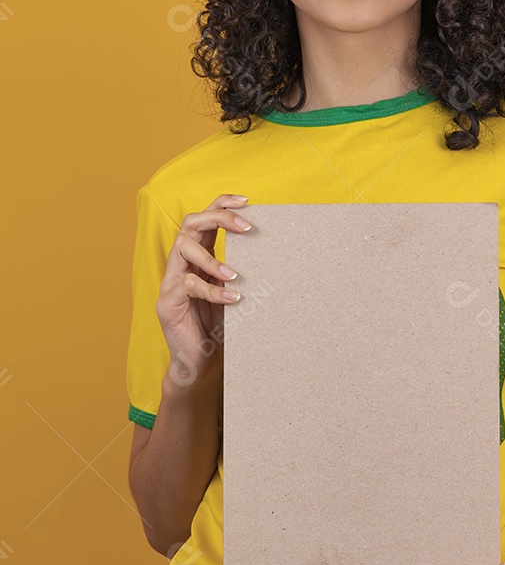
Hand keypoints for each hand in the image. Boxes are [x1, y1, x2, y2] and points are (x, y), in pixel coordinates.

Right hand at [156, 193, 251, 388]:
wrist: (202, 363)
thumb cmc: (220, 325)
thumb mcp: (234, 292)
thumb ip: (243, 271)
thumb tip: (277, 249)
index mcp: (197, 257)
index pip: (203, 217)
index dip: (221, 203)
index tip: (247, 201)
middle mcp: (180, 265)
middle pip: (189, 223)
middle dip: (217, 218)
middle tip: (245, 227)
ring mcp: (170, 282)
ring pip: (181, 247)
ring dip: (212, 257)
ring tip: (235, 275)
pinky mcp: (167, 304)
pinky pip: (187, 286)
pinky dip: (212, 290)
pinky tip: (233, 299)